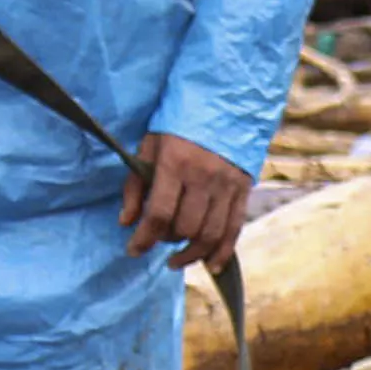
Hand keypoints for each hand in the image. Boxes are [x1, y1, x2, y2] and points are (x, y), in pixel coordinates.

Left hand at [122, 132, 252, 271]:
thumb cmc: (178, 125)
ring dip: (192, 254)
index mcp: (175, 164)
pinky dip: (222, 252)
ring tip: (177, 260)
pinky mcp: (243, 190)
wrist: (223, 103)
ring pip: (210, 234)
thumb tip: (127, 222)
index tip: (133, 250)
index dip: (144, 238)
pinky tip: (210, 266)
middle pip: (185, 227)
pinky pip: (234, 230)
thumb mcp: (149, 147)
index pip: (159, 214)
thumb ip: (135, 185)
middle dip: (167, 241)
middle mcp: (204, 177)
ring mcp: (227, 185)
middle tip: (157, 240)